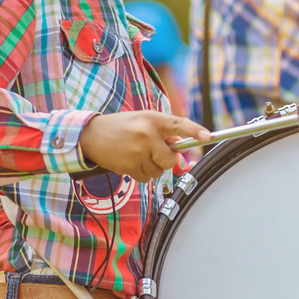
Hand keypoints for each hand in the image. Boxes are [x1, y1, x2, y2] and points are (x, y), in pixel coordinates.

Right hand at [79, 111, 209, 181]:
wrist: (90, 135)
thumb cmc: (122, 127)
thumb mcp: (143, 120)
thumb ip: (164, 132)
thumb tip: (182, 149)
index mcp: (153, 120)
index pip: (179, 124)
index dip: (195, 131)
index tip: (208, 136)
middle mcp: (146, 135)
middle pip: (170, 159)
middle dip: (165, 159)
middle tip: (153, 151)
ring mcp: (137, 152)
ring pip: (159, 171)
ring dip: (152, 167)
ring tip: (137, 153)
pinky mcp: (128, 166)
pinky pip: (146, 178)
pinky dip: (142, 174)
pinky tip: (131, 161)